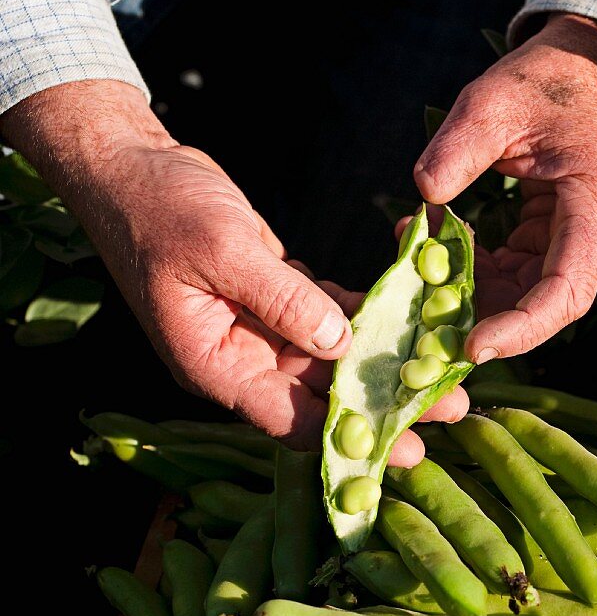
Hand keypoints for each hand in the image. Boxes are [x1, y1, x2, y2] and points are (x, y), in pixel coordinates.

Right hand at [1, 81, 463, 462]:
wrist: (130, 167)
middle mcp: (238, 357)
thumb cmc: (160, 208)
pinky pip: (323, 315)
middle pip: (318, 396)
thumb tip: (340, 342)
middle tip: (447, 408)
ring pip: (328, 358)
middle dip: (382, 403)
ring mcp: (255, 329)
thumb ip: (282, 299)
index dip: (348, 436)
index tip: (404, 448)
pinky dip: (361, 317)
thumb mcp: (223, 248)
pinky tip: (408, 318)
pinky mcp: (270, 296)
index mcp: (214, 364)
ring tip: (442, 368)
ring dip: (382, 362)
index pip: (288, 420)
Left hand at [414, 14, 596, 360]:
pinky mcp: (568, 238)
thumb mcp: (492, 101)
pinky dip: (483, 271)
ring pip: (531, 294)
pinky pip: (524, 274)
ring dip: (477, 293)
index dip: (520, 328)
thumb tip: (423, 197)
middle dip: (485, 317)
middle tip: (425, 322)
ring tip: (422, 270)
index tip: (471, 349)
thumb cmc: (545, 78)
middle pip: (547, 304)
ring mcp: (591, 239)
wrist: (584, 64)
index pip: (566, 290)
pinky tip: (443, 248)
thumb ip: (457, 148)